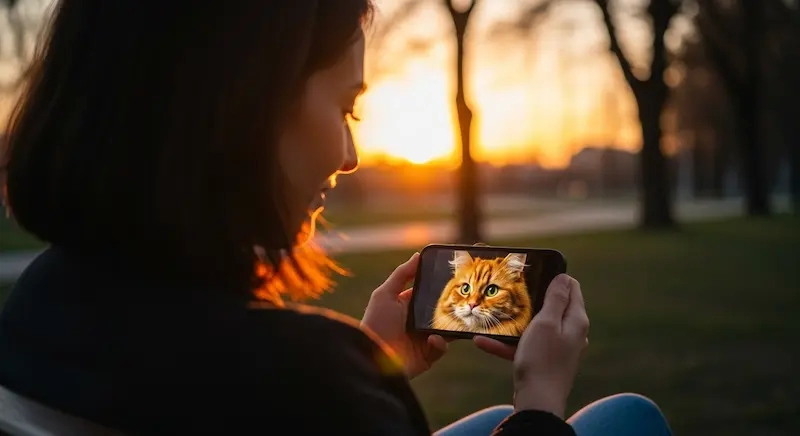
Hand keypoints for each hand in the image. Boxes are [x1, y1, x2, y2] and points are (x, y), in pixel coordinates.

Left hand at [361, 252, 448, 378]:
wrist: (372, 359)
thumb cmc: (375, 323)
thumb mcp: (385, 294)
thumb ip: (401, 274)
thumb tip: (417, 255)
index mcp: (407, 304)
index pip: (428, 292)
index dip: (440, 286)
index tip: (457, 278)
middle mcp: (417, 320)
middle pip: (441, 309)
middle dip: (453, 305)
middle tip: (466, 299)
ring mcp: (423, 338)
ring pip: (446, 328)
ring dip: (452, 324)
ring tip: (458, 318)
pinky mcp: (427, 355)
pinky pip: (441, 347)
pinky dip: (439, 343)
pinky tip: (432, 339)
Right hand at [474, 274, 588, 418]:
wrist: (537, 402)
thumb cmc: (541, 359)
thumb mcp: (546, 323)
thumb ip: (556, 299)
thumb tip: (564, 277)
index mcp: (575, 320)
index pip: (571, 287)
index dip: (553, 277)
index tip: (531, 274)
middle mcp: (571, 332)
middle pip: (552, 306)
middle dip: (529, 300)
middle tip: (508, 293)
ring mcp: (558, 347)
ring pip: (534, 327)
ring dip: (513, 323)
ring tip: (491, 317)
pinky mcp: (544, 360)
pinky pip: (525, 345)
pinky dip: (507, 343)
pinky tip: (483, 342)